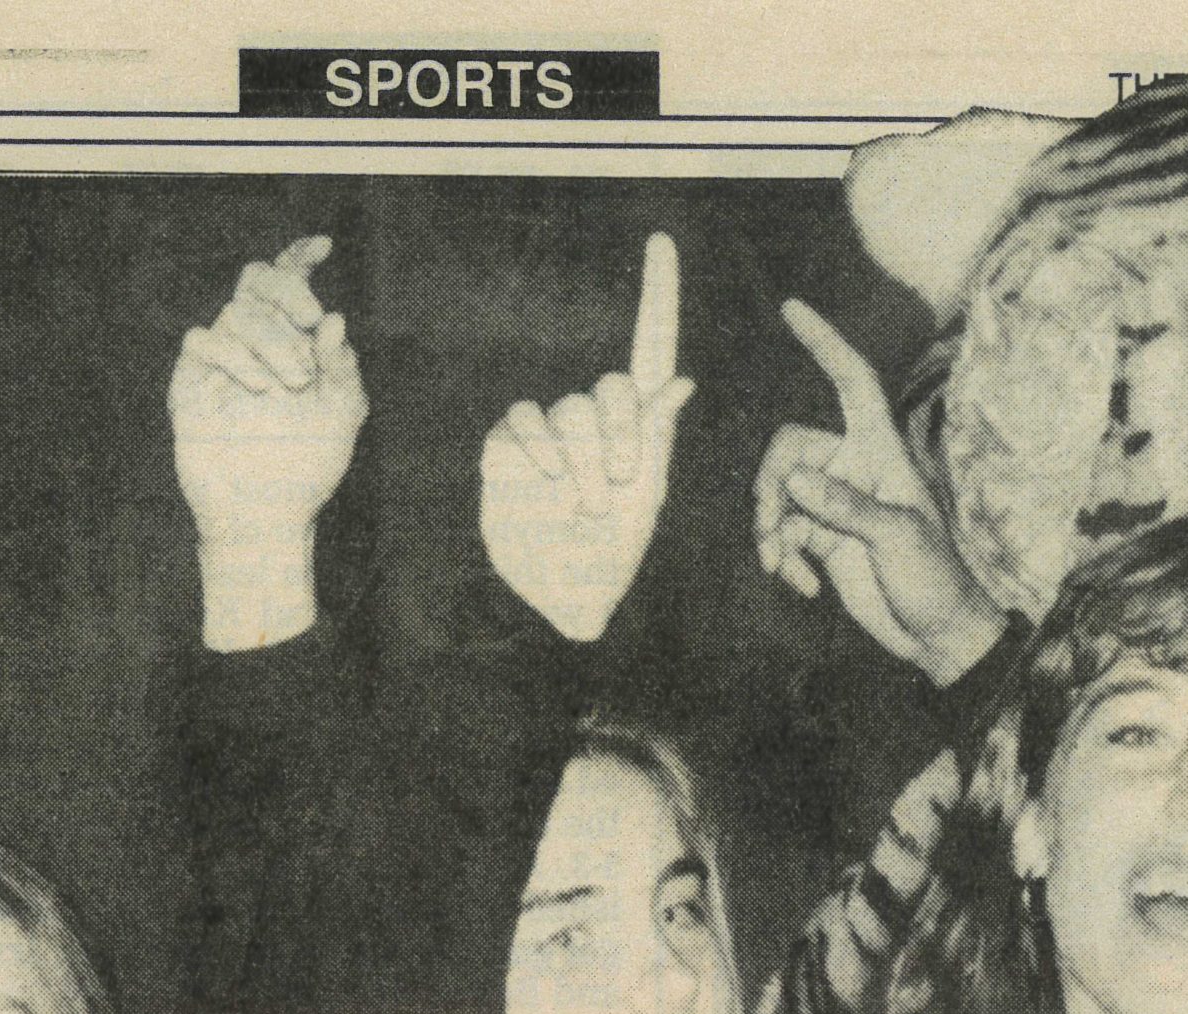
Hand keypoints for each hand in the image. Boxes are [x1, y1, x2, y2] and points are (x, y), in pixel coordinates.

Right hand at [170, 236, 367, 648]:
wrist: (268, 516)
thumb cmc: (307, 468)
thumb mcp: (341, 418)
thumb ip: (343, 370)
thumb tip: (335, 321)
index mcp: (292, 342)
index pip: (291, 286)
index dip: (300, 258)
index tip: (322, 246)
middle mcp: (255, 343)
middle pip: (257, 281)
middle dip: (287, 288)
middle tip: (311, 320)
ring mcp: (222, 360)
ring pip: (237, 312)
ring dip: (273, 339)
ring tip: (295, 383)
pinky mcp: (192, 382)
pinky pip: (204, 341)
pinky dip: (236, 356)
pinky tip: (260, 387)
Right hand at [481, 232, 695, 642]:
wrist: (560, 597)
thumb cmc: (611, 560)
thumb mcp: (644, 507)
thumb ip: (656, 442)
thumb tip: (680, 380)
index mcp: (640, 433)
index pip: (650, 350)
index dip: (659, 297)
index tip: (662, 242)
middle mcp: (595, 425)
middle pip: (608, 389)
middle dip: (620, 432)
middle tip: (619, 483)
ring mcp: (549, 436)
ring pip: (567, 410)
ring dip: (580, 455)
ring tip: (584, 502)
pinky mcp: (508, 450)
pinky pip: (520, 423)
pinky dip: (534, 445)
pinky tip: (543, 477)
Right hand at [756, 300, 1003, 683]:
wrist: (937, 636)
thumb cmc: (934, 580)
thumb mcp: (896, 539)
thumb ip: (846, 507)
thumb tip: (793, 482)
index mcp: (880, 452)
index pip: (852, 383)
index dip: (825, 344)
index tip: (792, 309)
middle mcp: (853, 469)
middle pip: (788, 450)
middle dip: (770, 489)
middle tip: (773, 533)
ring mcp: (834, 504)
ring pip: (776, 494)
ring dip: (770, 531)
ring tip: (782, 567)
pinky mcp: (822, 540)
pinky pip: (782, 532)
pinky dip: (783, 558)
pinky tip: (804, 587)